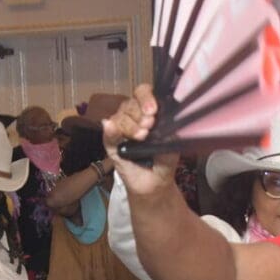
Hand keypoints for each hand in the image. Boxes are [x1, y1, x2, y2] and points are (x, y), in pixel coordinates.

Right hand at [104, 84, 179, 199]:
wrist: (155, 185)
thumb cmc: (164, 162)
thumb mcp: (172, 145)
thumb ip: (169, 131)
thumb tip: (164, 120)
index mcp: (147, 112)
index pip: (143, 94)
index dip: (146, 98)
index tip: (153, 110)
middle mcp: (132, 118)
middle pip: (129, 104)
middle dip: (139, 113)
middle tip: (149, 125)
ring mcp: (121, 131)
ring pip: (119, 117)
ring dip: (130, 125)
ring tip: (142, 137)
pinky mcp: (112, 146)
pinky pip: (107, 135)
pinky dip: (110, 130)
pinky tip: (110, 127)